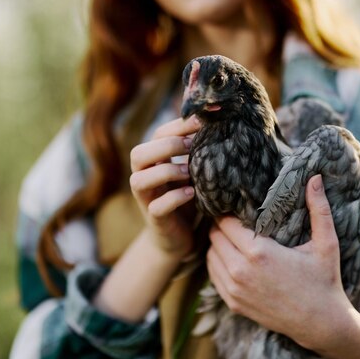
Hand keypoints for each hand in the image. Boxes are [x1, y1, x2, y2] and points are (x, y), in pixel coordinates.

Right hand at [129, 115, 200, 258]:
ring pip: (139, 180)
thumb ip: (197, 151)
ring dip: (166, 172)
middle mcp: (143, 177)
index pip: (157, 135)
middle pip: (138, 154)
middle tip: (192, 146)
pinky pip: (156, 207)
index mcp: (154, 161)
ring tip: (190, 172)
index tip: (202, 122)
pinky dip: (174, 198)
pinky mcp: (155, 219)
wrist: (181, 236)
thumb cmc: (189, 196)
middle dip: (166, 146)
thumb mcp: (193, 170)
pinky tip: (192, 193)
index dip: (177, 126)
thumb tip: (221, 122)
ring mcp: (146, 199)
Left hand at [206, 175, 352, 350]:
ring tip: (232, 237)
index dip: (228, 212)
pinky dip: (218, 263)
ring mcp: (234, 290)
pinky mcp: (233, 303)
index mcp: (259, 252)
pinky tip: (232, 258)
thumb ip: (319, 209)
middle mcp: (240, 271)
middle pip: (214, 236)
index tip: (236, 206)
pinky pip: (213, 275)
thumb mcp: (326, 244)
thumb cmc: (324, 281)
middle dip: (222, 226)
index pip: (225, 222)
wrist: (321, 324)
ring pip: (210, 255)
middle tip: (233, 219)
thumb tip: (315, 177)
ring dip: (217, 244)